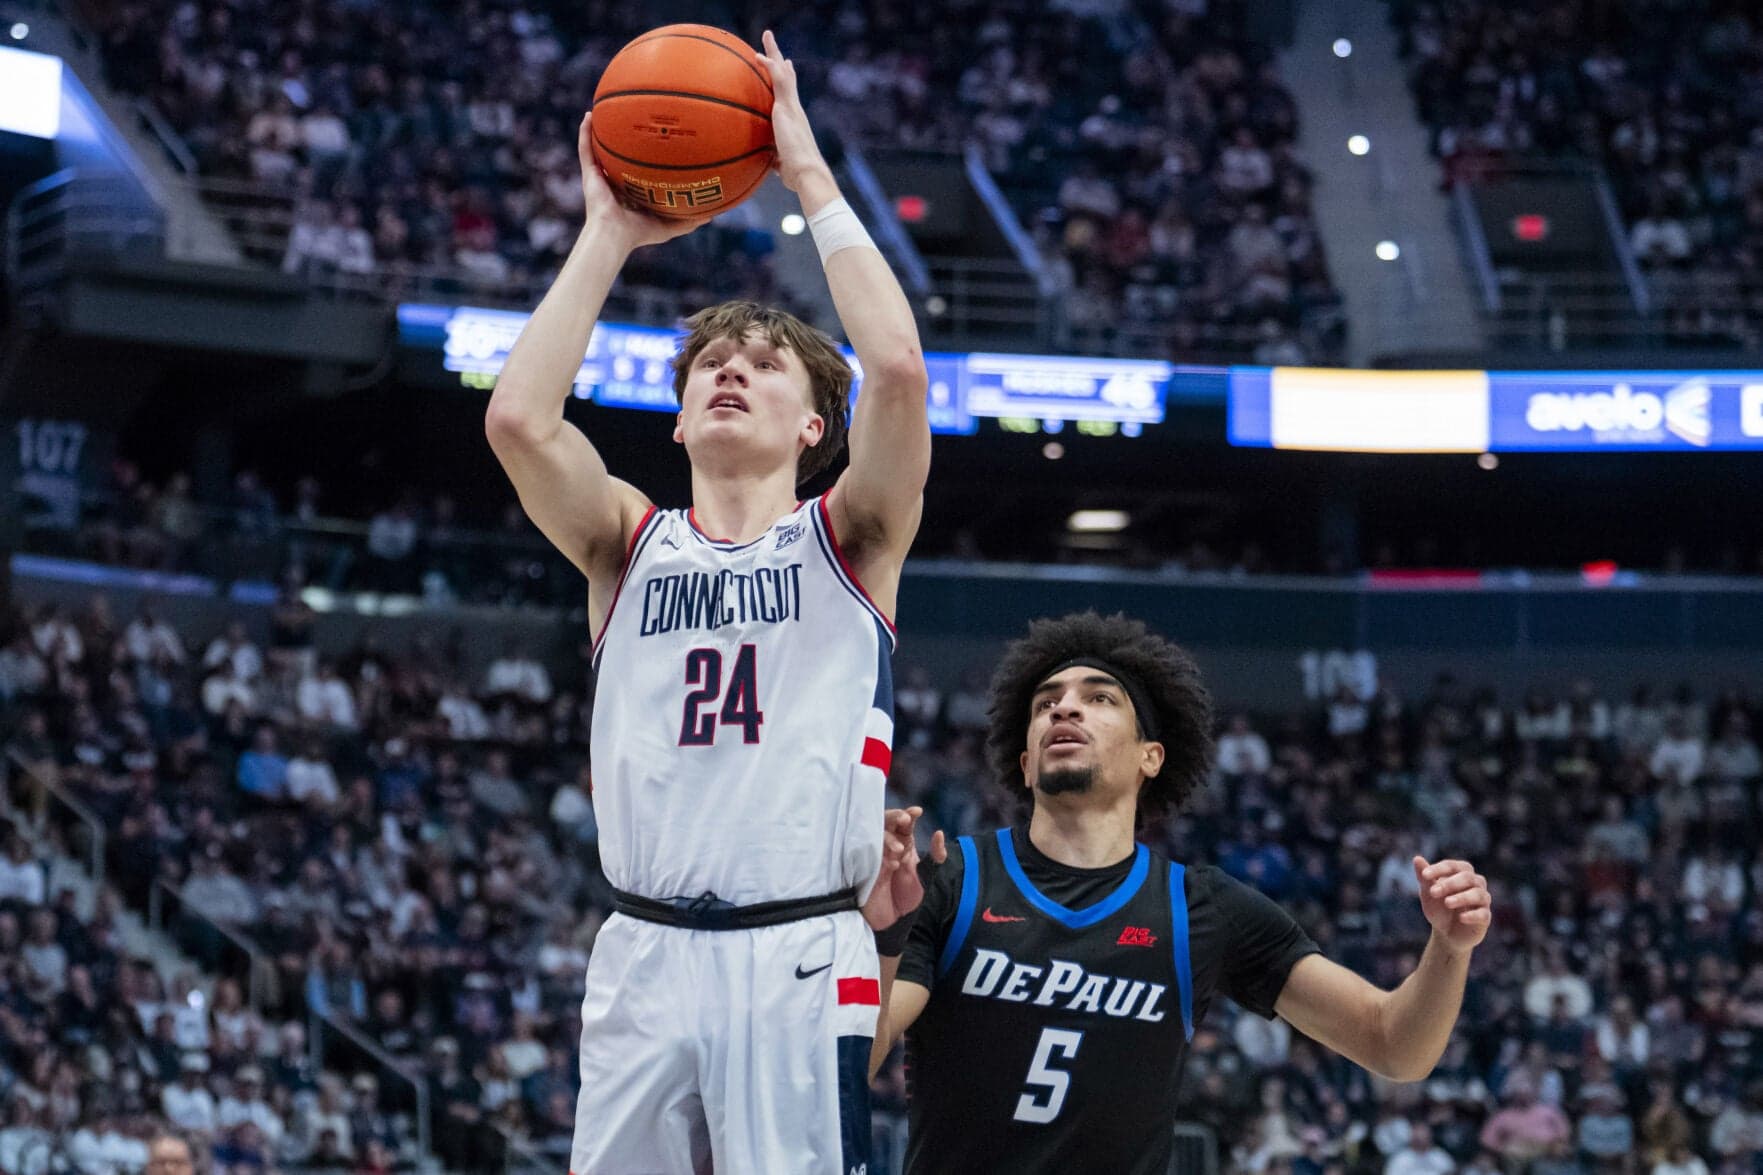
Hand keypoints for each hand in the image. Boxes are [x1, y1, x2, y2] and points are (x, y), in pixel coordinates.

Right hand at [576, 112, 712, 248]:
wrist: (614, 235)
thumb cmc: (639, 234)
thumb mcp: (668, 226)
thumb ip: (687, 221)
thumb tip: (712, 215)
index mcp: (629, 193)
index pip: (636, 172)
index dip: (643, 159)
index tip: (655, 141)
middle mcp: (614, 183)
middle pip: (618, 157)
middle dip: (623, 141)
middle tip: (633, 120)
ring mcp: (599, 178)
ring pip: (598, 149)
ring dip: (600, 130)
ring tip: (605, 109)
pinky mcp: (589, 175)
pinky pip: (585, 149)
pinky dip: (585, 132)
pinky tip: (589, 115)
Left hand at [756, 31, 833, 195]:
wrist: (806, 173)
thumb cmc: (797, 175)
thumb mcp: (784, 165)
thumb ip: (778, 160)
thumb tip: (773, 165)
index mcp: (794, 121)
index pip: (790, 95)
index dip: (788, 80)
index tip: (786, 65)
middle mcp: (795, 110)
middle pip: (787, 78)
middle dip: (780, 60)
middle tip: (773, 43)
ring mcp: (792, 107)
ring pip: (783, 72)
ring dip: (774, 53)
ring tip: (767, 35)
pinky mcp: (787, 108)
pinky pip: (778, 81)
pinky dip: (769, 67)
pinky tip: (758, 56)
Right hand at [862, 807, 946, 929]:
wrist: (895, 923)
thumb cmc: (908, 898)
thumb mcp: (927, 876)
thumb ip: (936, 857)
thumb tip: (939, 833)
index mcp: (903, 844)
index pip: (903, 823)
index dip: (907, 814)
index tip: (917, 811)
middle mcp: (888, 847)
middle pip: (885, 823)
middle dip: (894, 817)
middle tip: (904, 819)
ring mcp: (875, 857)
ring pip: (875, 836)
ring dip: (887, 838)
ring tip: (900, 849)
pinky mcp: (866, 871)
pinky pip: (868, 857)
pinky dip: (880, 858)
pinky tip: (891, 864)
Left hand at [1415, 857, 1490, 954]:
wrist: (1446, 933)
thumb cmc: (1438, 908)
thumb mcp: (1429, 894)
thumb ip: (1424, 878)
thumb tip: (1417, 858)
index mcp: (1461, 873)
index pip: (1453, 866)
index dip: (1439, 869)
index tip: (1424, 875)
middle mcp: (1476, 883)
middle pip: (1467, 877)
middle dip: (1449, 884)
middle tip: (1433, 892)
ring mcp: (1482, 900)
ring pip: (1478, 894)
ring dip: (1462, 897)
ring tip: (1447, 902)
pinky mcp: (1485, 917)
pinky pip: (1483, 913)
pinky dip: (1472, 915)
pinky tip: (1461, 918)